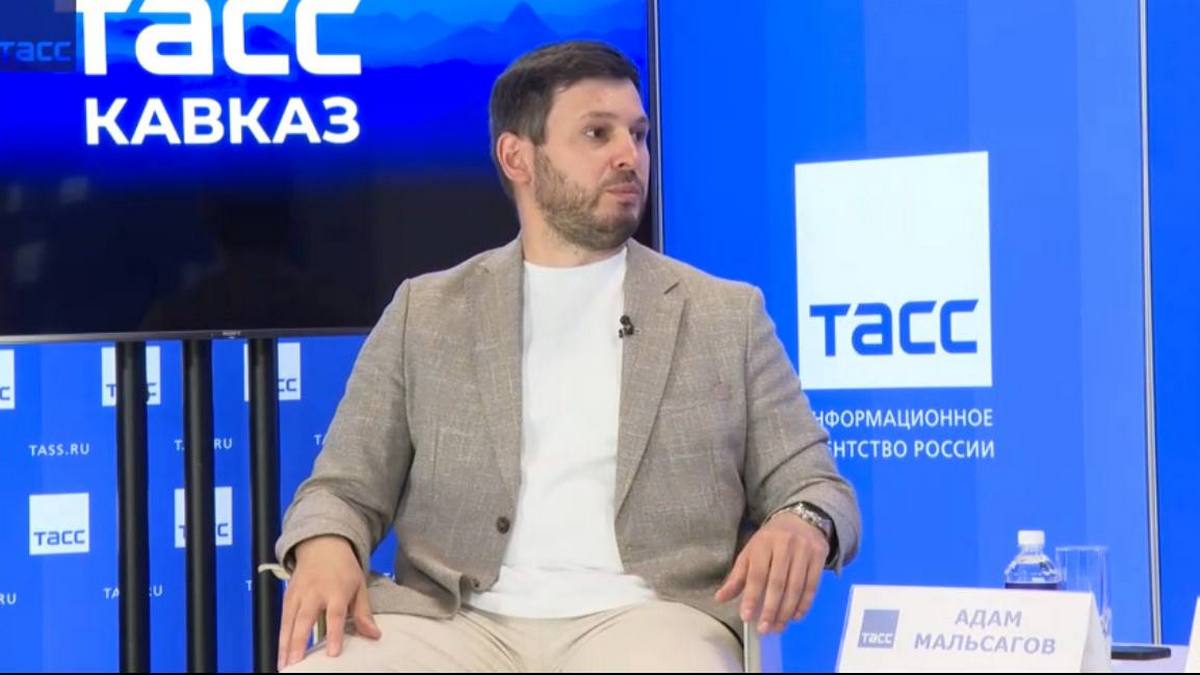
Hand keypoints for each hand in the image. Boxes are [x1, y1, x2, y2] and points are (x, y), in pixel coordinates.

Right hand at [278, 535, 381, 669]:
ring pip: (289, 622)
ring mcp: (298, 594)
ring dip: (285, 645)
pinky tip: (280, 654)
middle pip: (305, 620)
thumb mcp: (359, 586)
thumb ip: (364, 613)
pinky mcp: (287, 597)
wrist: (322, 545)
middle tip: (296, 664)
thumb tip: (375, 635)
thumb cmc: (344, 568)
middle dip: (299, 643)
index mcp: (337, 590)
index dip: (334, 634)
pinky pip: (283, 619)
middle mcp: (315, 592)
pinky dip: (280, 637)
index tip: (332, 654)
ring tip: (284, 665)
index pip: (335, 615)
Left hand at [713, 512, 828, 634]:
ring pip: (796, 586)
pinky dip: (804, 604)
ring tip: (778, 627)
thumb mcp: (751, 552)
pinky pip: (812, 585)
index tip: (747, 616)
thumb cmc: (771, 540)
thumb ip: (737, 576)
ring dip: (787, 611)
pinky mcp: (819, 556)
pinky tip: (795, 616)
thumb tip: (720, 598)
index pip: (757, 573)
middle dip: (771, 609)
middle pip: (778, 582)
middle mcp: (785, 545)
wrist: (801, 520)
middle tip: (764, 628)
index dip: (752, 596)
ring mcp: (804, 550)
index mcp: (763, 543)